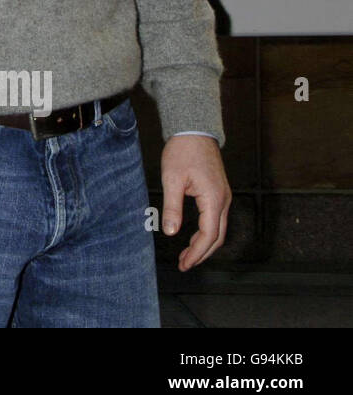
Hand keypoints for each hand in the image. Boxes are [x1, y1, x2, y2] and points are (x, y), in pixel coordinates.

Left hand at [159, 135, 230, 270]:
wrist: (194, 130)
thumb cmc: (182, 151)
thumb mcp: (172, 179)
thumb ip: (172, 207)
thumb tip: (171, 232)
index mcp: (214, 198)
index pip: (209, 234)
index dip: (196, 252)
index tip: (184, 264)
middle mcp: (224, 200)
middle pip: (218, 236)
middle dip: (201, 253)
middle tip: (184, 264)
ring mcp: (224, 196)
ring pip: (219, 229)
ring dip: (205, 244)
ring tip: (187, 255)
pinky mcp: (219, 193)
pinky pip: (216, 219)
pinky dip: (207, 232)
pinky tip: (193, 237)